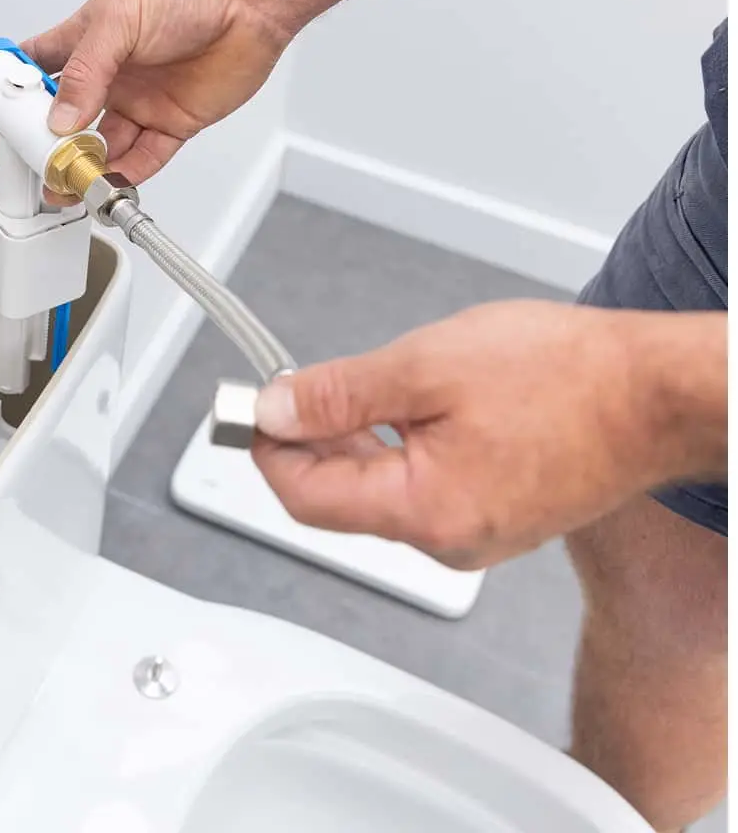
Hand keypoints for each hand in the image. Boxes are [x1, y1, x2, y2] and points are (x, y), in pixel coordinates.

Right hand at [0, 0, 290, 184]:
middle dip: (41, 147)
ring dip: (81, 167)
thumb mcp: (118, 19)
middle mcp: (109, 75)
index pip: (34, 71)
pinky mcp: (173, 122)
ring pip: (100, 147)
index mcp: (85, 41)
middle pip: (62, 121)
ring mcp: (140, 101)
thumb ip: (85, 71)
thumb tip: (59, 118)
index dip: (11, 99)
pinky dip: (125, 175)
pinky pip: (144, 158)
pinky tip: (109, 183)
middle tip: (29, 166)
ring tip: (66, 182)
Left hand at [250, 300, 726, 569]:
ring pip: (376, 489)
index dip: (267, 449)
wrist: (657, 392)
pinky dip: (394, 447)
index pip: (306, 498)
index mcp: (425, 511)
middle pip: (337, 498)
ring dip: (351, 440)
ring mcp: (473, 532)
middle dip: (306, 440)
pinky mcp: (493, 514)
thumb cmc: (568, 377)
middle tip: (290, 385)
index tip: (249, 408)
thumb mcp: (427, 366)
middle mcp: (446, 539)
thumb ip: (339, 394)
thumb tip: (275, 412)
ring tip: (352, 387)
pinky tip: (400, 408)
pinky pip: (417, 487)